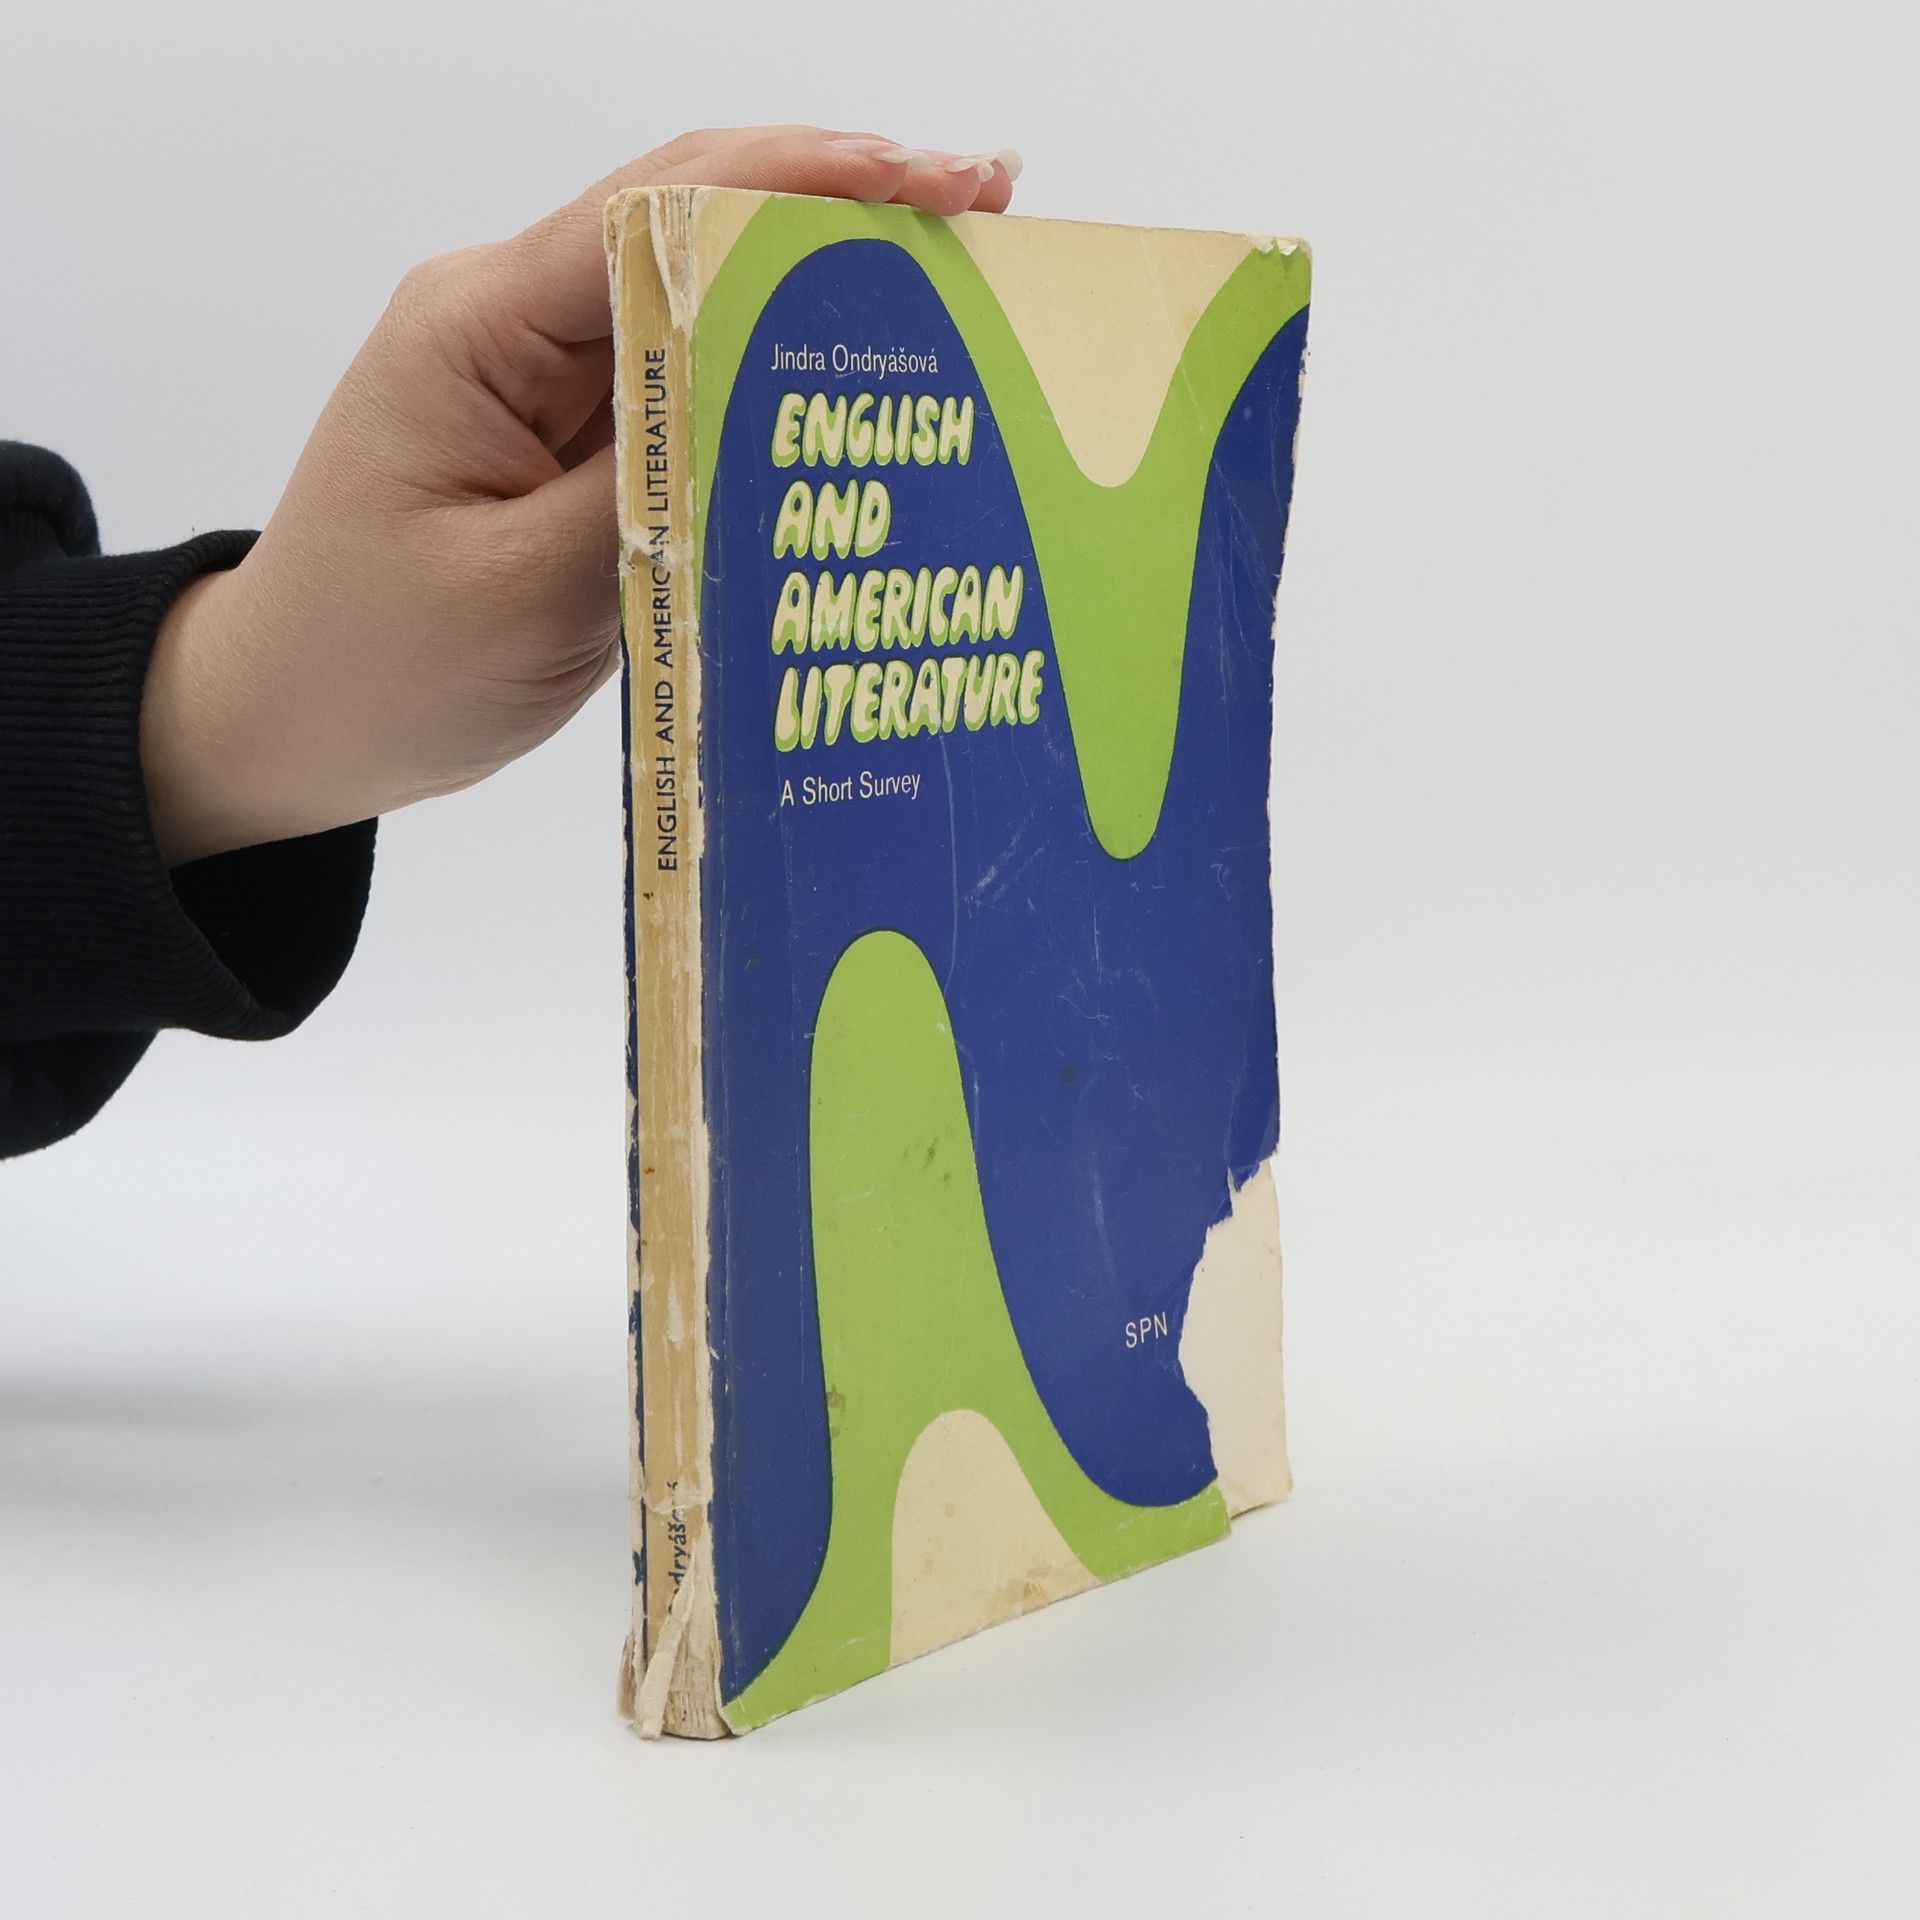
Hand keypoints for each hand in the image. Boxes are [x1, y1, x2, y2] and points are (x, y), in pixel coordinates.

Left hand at [141, 127, 1020, 864]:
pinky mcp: (580, 444)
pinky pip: (696, 389)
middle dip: (845, 207)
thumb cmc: (377, 664)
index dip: (808, 178)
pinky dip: (781, 379)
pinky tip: (868, 387)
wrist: (296, 718)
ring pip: (707, 301)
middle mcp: (517, 325)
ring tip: (963, 284)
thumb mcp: (519, 593)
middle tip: (991, 214)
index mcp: (477, 326)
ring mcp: (551, 382)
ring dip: (826, 288)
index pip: (657, 208)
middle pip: (696, 222)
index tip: (937, 181)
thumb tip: (775, 409)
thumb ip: (649, 494)